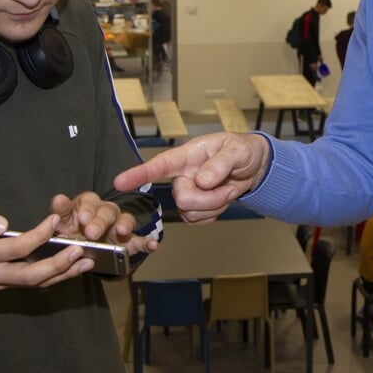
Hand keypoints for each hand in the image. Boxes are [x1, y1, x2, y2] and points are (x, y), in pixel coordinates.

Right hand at [0, 207, 93, 288]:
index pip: (16, 249)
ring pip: (34, 284)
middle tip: (81, 251)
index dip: (38, 236)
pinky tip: (71, 267)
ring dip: (62, 275)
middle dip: (58, 265)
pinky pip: (31, 283)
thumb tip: (1, 225)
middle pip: (30, 276)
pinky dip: (53, 276)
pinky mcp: (2, 283)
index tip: (54, 220)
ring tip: (86, 263)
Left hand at [49, 191, 159, 255]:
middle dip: (100, 221)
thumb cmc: (70, 231)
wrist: (77, 251)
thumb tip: (59, 199)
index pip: (89, 201)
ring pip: (125, 220)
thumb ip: (60, 212)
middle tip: (92, 233)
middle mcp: (105, 212)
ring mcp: (118, 226)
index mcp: (87, 205)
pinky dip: (147, 242)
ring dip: (124, 224)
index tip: (82, 219)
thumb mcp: (60, 223)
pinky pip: (139, 240)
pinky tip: (152, 245)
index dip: (87, 209)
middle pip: (107, 211)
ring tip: (122, 230)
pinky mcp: (128, 241)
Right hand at [112, 132, 271, 223]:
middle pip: (182, 199)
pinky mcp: (194, 208)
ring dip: (215, 205)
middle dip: (209, 199)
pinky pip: (197, 221)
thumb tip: (202, 181)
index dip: (138, 174)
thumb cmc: (242, 151)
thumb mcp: (237, 151)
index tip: (119, 182)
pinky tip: (221, 200)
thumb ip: (220, 164)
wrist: (253, 167)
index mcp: (187, 156)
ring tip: (227, 189)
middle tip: (227, 187)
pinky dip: (215, 214)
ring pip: (190, 213)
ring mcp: (187, 193)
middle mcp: (182, 175)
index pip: (159, 165)